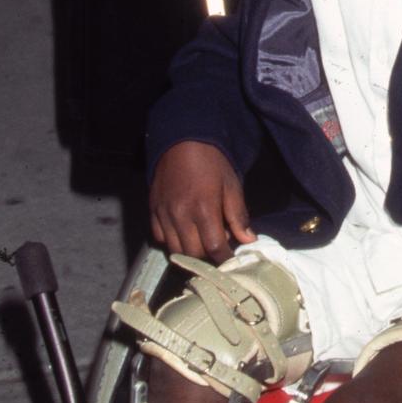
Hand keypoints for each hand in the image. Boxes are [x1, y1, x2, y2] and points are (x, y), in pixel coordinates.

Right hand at [149, 140, 255, 260]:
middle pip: (193, 253)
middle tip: (217, 248)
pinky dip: (171, 241)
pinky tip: (183, 233)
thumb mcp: (231, 185)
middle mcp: (181, 214)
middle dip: (207, 257)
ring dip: (189, 252)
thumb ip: (238, 215)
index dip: (224, 258)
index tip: (231, 261)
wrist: (182, 141)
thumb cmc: (211, 162)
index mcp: (204, 208)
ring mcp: (164, 214)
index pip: (214, 247)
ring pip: (174, 249)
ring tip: (201, 241)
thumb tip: (248, 240)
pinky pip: (159, 237)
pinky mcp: (153, 210)